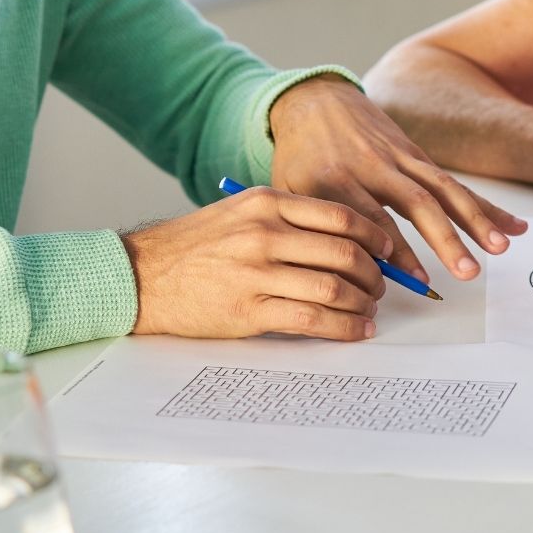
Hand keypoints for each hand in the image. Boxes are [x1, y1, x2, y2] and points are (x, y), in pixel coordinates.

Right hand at [121, 185, 390, 340]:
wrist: (143, 275)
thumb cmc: (196, 245)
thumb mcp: (241, 212)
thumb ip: (288, 219)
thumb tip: (346, 240)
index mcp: (267, 202)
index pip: (340, 215)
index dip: (374, 235)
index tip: (388, 250)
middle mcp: (265, 233)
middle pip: (344, 252)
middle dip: (375, 274)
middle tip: (382, 286)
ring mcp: (257, 272)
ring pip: (333, 287)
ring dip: (362, 303)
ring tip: (370, 310)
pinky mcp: (249, 310)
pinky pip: (311, 319)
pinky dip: (343, 327)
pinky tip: (355, 330)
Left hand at [269, 76, 526, 283]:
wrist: (313, 100)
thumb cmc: (297, 158)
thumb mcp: (290, 191)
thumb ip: (315, 228)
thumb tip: (345, 277)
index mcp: (335, 178)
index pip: (369, 218)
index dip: (395, 250)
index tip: (416, 279)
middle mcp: (373, 165)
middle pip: (415, 203)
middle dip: (445, 238)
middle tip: (467, 272)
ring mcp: (399, 158)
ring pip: (442, 189)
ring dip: (475, 219)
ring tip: (499, 248)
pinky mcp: (417, 155)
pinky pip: (454, 183)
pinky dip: (484, 206)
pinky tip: (513, 226)